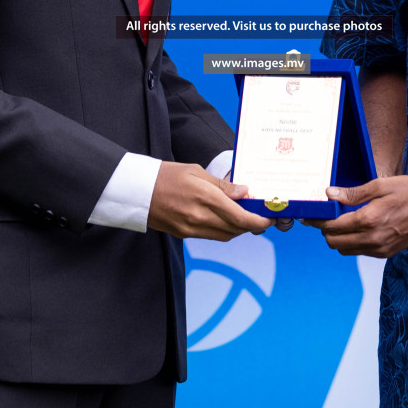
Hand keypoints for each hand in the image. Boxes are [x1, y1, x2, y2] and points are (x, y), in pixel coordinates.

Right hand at [148, 162, 272, 239]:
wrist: (137, 191)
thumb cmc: (166, 175)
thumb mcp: (196, 171)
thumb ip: (222, 185)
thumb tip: (244, 192)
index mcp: (205, 197)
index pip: (240, 217)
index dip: (259, 220)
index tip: (269, 218)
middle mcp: (200, 216)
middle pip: (236, 229)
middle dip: (252, 224)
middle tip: (261, 216)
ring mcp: (191, 228)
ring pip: (226, 235)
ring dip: (239, 229)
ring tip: (245, 217)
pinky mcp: (184, 234)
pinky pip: (212, 236)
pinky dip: (224, 231)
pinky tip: (226, 220)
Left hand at [307, 176, 407, 256]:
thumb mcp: (381, 185)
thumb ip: (354, 193)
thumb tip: (330, 194)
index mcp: (369, 219)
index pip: (332, 226)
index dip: (318, 221)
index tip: (311, 215)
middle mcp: (373, 238)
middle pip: (334, 242)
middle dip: (325, 230)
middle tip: (324, 217)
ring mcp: (380, 248)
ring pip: (344, 250)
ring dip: (337, 238)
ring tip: (340, 222)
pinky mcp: (386, 253)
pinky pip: (359, 252)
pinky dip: (351, 243)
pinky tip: (356, 228)